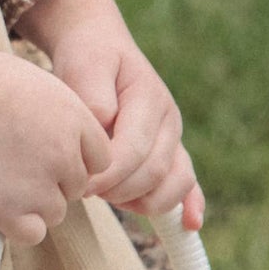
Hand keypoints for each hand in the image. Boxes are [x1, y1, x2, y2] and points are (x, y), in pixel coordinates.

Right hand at [0, 31, 111, 246]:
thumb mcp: (33, 82)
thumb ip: (58, 116)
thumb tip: (60, 138)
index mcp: (77, 119)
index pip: (99, 159)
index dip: (72, 159)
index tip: (45, 154)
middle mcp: (66, 155)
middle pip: (75, 187)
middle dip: (50, 180)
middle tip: (12, 162)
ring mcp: (41, 186)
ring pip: (55, 212)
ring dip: (31, 203)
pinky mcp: (12, 212)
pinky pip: (31, 234)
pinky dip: (13, 225)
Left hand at [15, 0, 203, 230]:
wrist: (98, 45)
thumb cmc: (88, 57)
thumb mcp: (83, 64)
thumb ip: (93, 95)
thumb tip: (106, 125)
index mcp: (149, 98)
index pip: (134, 149)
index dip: (108, 173)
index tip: (78, 183)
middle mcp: (167, 121)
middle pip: (153, 172)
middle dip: (117, 190)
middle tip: (82, 191)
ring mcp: (173, 138)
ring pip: (173, 183)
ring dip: (141, 201)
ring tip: (108, 198)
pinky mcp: (170, 152)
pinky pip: (188, 182)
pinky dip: (190, 205)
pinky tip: (190, 224)